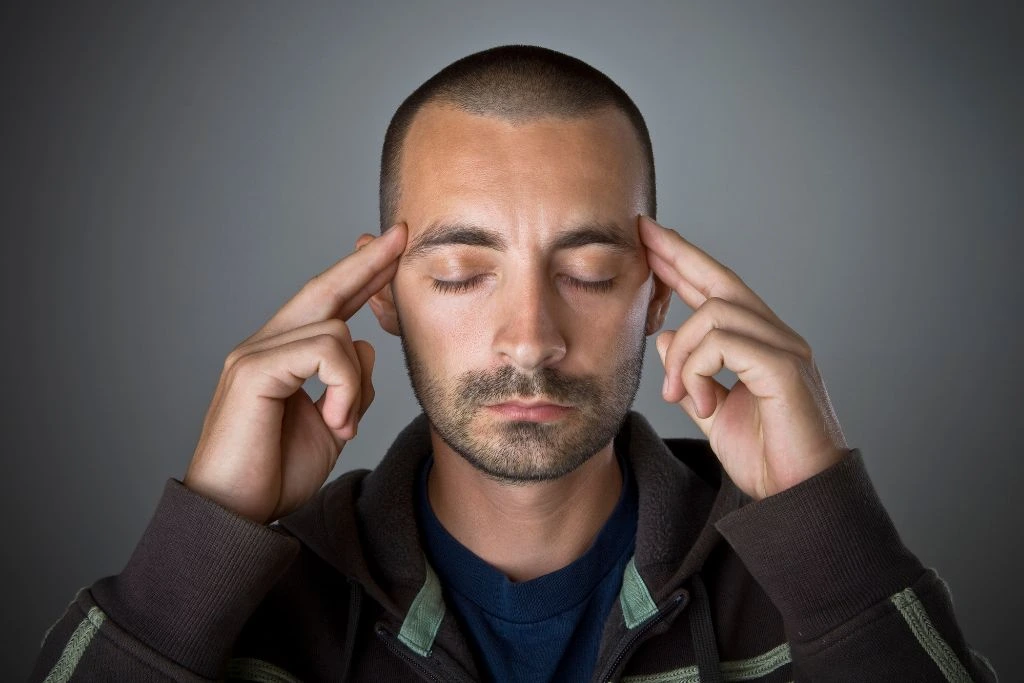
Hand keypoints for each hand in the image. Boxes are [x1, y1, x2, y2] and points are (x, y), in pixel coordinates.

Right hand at [183, 223, 407, 523]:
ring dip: (354, 380)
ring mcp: (253, 355)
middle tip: (402, 234)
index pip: (327, 304)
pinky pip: (323, 351)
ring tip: (340, 423)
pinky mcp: (252, 371)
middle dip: (367, 262)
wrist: (236, 514)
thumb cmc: (276, 473)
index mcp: (282, 356)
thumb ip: (350, 384)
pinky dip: (343, 386)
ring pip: (334, 329)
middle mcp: (263, 345)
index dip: (361, 275)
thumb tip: (367, 345)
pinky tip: (333, 421)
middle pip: (324, 289)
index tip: (393, 249)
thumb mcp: (332, 424)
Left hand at [638, 215, 848, 499]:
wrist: (796, 498)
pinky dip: (697, 370)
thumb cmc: (765, 457)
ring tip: (676, 393)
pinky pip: (725, 344)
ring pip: (715, 314)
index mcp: (760, 345)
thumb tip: (664, 337)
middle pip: (722, 281)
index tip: (652, 239)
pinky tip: (696, 401)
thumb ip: (691, 374)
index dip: (685, 262)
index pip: (718, 291)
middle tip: (643, 234)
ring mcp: (785, 349)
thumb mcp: (713, 411)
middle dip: (679, 255)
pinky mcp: (785, 368)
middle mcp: (776, 338)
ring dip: (681, 353)